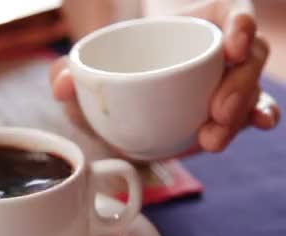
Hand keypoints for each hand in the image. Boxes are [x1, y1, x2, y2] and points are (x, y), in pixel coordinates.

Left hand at [51, 0, 279, 155]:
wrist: (122, 95)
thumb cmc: (112, 72)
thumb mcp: (88, 70)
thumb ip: (69, 73)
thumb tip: (60, 84)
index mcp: (194, 27)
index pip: (232, 15)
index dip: (240, 26)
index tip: (230, 47)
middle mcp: (218, 48)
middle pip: (248, 57)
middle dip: (238, 87)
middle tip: (216, 112)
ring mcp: (227, 79)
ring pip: (252, 87)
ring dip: (241, 112)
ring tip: (213, 136)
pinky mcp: (230, 106)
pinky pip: (254, 108)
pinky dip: (259, 115)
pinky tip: (259, 125)